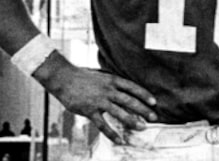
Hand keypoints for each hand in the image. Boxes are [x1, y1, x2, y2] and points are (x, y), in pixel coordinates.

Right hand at [36, 54, 157, 144]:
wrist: (63, 78)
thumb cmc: (83, 77)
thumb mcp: (101, 77)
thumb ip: (112, 85)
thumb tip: (125, 94)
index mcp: (112, 80)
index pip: (132, 87)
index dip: (144, 94)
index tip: (154, 102)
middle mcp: (108, 90)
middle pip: (130, 100)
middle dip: (143, 110)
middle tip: (154, 117)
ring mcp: (99, 101)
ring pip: (119, 113)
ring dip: (132, 121)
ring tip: (142, 128)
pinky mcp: (89, 111)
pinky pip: (103, 124)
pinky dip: (112, 134)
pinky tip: (120, 140)